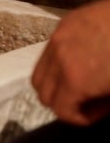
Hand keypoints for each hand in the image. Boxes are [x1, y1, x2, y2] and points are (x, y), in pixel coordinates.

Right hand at [32, 0, 109, 125]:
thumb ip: (106, 104)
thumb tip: (98, 106)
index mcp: (76, 80)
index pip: (60, 111)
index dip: (80, 118)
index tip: (98, 112)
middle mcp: (59, 60)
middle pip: (43, 94)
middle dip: (64, 102)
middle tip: (89, 99)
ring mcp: (59, 39)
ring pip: (40, 73)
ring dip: (56, 83)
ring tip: (81, 79)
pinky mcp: (65, 24)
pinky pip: (50, 51)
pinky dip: (59, 61)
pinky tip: (84, 57)